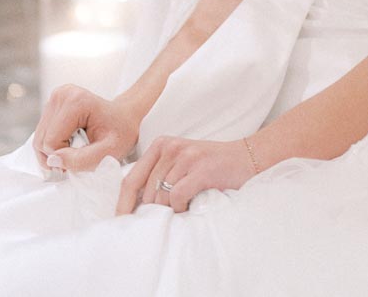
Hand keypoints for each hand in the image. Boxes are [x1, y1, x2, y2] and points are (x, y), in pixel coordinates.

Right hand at [33, 84, 142, 173]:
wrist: (126, 116)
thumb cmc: (121, 132)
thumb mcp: (109, 152)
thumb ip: (81, 160)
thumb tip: (53, 160)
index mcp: (76, 101)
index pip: (52, 142)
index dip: (65, 157)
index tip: (84, 155)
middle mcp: (62, 94)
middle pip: (42, 140)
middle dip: (58, 155)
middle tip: (80, 155)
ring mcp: (56, 97)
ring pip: (39, 139)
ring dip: (55, 151)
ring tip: (77, 148)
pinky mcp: (52, 104)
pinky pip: (42, 134)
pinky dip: (53, 145)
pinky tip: (71, 143)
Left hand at [115, 135, 254, 214]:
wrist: (247, 157)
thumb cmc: (212, 166)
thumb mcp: (181, 163)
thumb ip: (159, 174)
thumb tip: (134, 206)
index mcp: (162, 144)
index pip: (131, 178)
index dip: (123, 203)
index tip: (119, 222)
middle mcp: (171, 147)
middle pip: (145, 191)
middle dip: (150, 211)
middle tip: (160, 221)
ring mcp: (186, 157)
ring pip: (161, 196)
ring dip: (170, 210)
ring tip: (183, 209)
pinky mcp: (200, 168)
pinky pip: (177, 196)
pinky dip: (181, 208)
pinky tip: (190, 207)